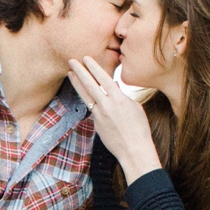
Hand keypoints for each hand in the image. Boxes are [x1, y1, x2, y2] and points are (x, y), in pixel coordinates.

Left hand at [66, 55, 161, 180]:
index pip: (104, 78)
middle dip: (80, 71)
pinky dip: (89, 99)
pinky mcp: (96, 124)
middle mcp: (106, 106)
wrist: (133, 150)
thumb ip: (122, 95)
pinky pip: (92, 108)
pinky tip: (85, 93)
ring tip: (70, 73)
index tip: (86, 58)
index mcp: (119, 99)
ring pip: (85, 96)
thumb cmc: (139, 128)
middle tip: (71, 61)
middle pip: (90, 85)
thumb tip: (114, 86)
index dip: (94, 67)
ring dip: (77, 83)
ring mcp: (99, 115)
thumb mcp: (135, 108)